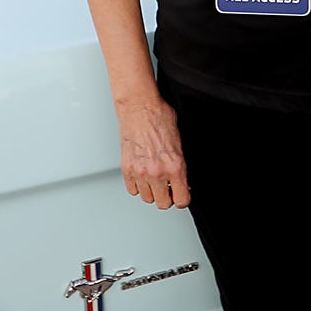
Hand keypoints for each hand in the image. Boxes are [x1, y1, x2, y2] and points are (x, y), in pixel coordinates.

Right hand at [115, 95, 190, 209]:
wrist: (139, 106)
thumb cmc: (159, 117)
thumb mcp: (179, 141)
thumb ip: (180, 164)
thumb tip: (183, 179)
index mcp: (175, 166)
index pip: (181, 200)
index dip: (183, 199)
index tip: (182, 195)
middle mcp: (157, 172)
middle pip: (163, 203)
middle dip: (168, 197)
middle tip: (169, 188)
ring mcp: (140, 171)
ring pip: (147, 198)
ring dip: (152, 191)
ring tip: (155, 180)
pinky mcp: (127, 168)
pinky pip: (133, 189)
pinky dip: (138, 185)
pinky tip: (143, 175)